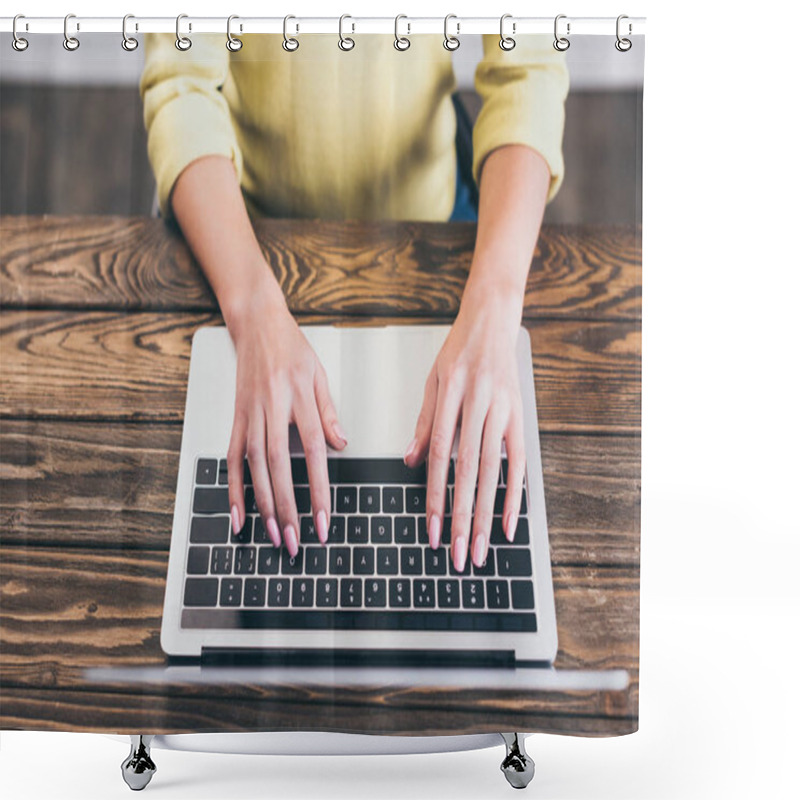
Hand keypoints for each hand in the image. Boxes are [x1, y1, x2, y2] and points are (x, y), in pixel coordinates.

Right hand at [226, 296, 346, 556]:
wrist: (257, 324)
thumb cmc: (292, 348)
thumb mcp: (320, 374)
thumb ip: (329, 412)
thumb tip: (342, 444)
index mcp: (299, 399)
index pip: (312, 452)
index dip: (318, 489)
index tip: (323, 521)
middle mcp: (272, 409)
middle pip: (279, 466)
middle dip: (287, 507)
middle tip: (295, 541)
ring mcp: (250, 415)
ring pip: (254, 467)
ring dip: (263, 504)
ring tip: (273, 535)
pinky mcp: (235, 418)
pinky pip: (233, 458)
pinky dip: (233, 487)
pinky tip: (238, 515)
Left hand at [404, 288, 525, 571]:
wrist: (493, 321)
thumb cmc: (459, 350)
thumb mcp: (432, 380)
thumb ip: (424, 422)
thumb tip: (410, 461)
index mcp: (449, 394)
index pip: (439, 456)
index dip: (435, 496)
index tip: (432, 529)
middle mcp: (478, 404)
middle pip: (468, 472)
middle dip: (462, 518)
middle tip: (459, 555)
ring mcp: (503, 411)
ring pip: (493, 472)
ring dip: (486, 514)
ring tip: (481, 548)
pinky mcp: (520, 416)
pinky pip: (518, 461)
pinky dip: (515, 493)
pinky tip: (509, 522)